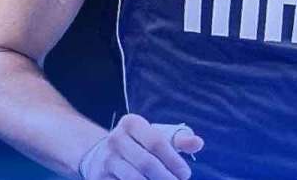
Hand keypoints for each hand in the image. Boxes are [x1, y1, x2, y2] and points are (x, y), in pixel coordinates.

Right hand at [78, 114, 203, 179]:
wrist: (103, 155)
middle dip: (167, 178)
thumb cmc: (141, 145)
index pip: (157, 143)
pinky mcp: (98, 178)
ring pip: (134, 179)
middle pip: (147, 163)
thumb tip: (198, 143)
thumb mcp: (159, 136)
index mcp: (131, 123)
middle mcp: (114, 139)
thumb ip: (181, 138)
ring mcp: (104, 159)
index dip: (174, 161)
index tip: (186, 174)